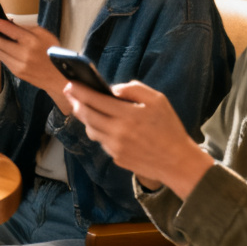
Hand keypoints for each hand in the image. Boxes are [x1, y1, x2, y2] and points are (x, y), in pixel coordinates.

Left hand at [0, 6, 69, 110]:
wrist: (60, 77)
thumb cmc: (52, 51)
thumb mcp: (44, 34)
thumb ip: (26, 28)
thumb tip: (8, 22)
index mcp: (31, 40)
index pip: (5, 27)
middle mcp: (23, 52)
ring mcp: (19, 64)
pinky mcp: (16, 71)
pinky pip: (2, 58)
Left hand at [63, 80, 212, 198]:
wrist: (177, 162)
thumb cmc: (169, 128)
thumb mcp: (158, 100)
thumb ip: (134, 89)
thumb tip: (113, 89)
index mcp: (128, 115)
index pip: (95, 100)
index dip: (80, 91)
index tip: (71, 83)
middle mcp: (117, 132)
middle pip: (87, 115)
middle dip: (75, 102)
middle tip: (69, 92)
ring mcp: (115, 147)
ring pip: (91, 130)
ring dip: (85, 118)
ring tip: (84, 108)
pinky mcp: (116, 158)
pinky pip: (102, 142)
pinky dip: (100, 132)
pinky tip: (103, 125)